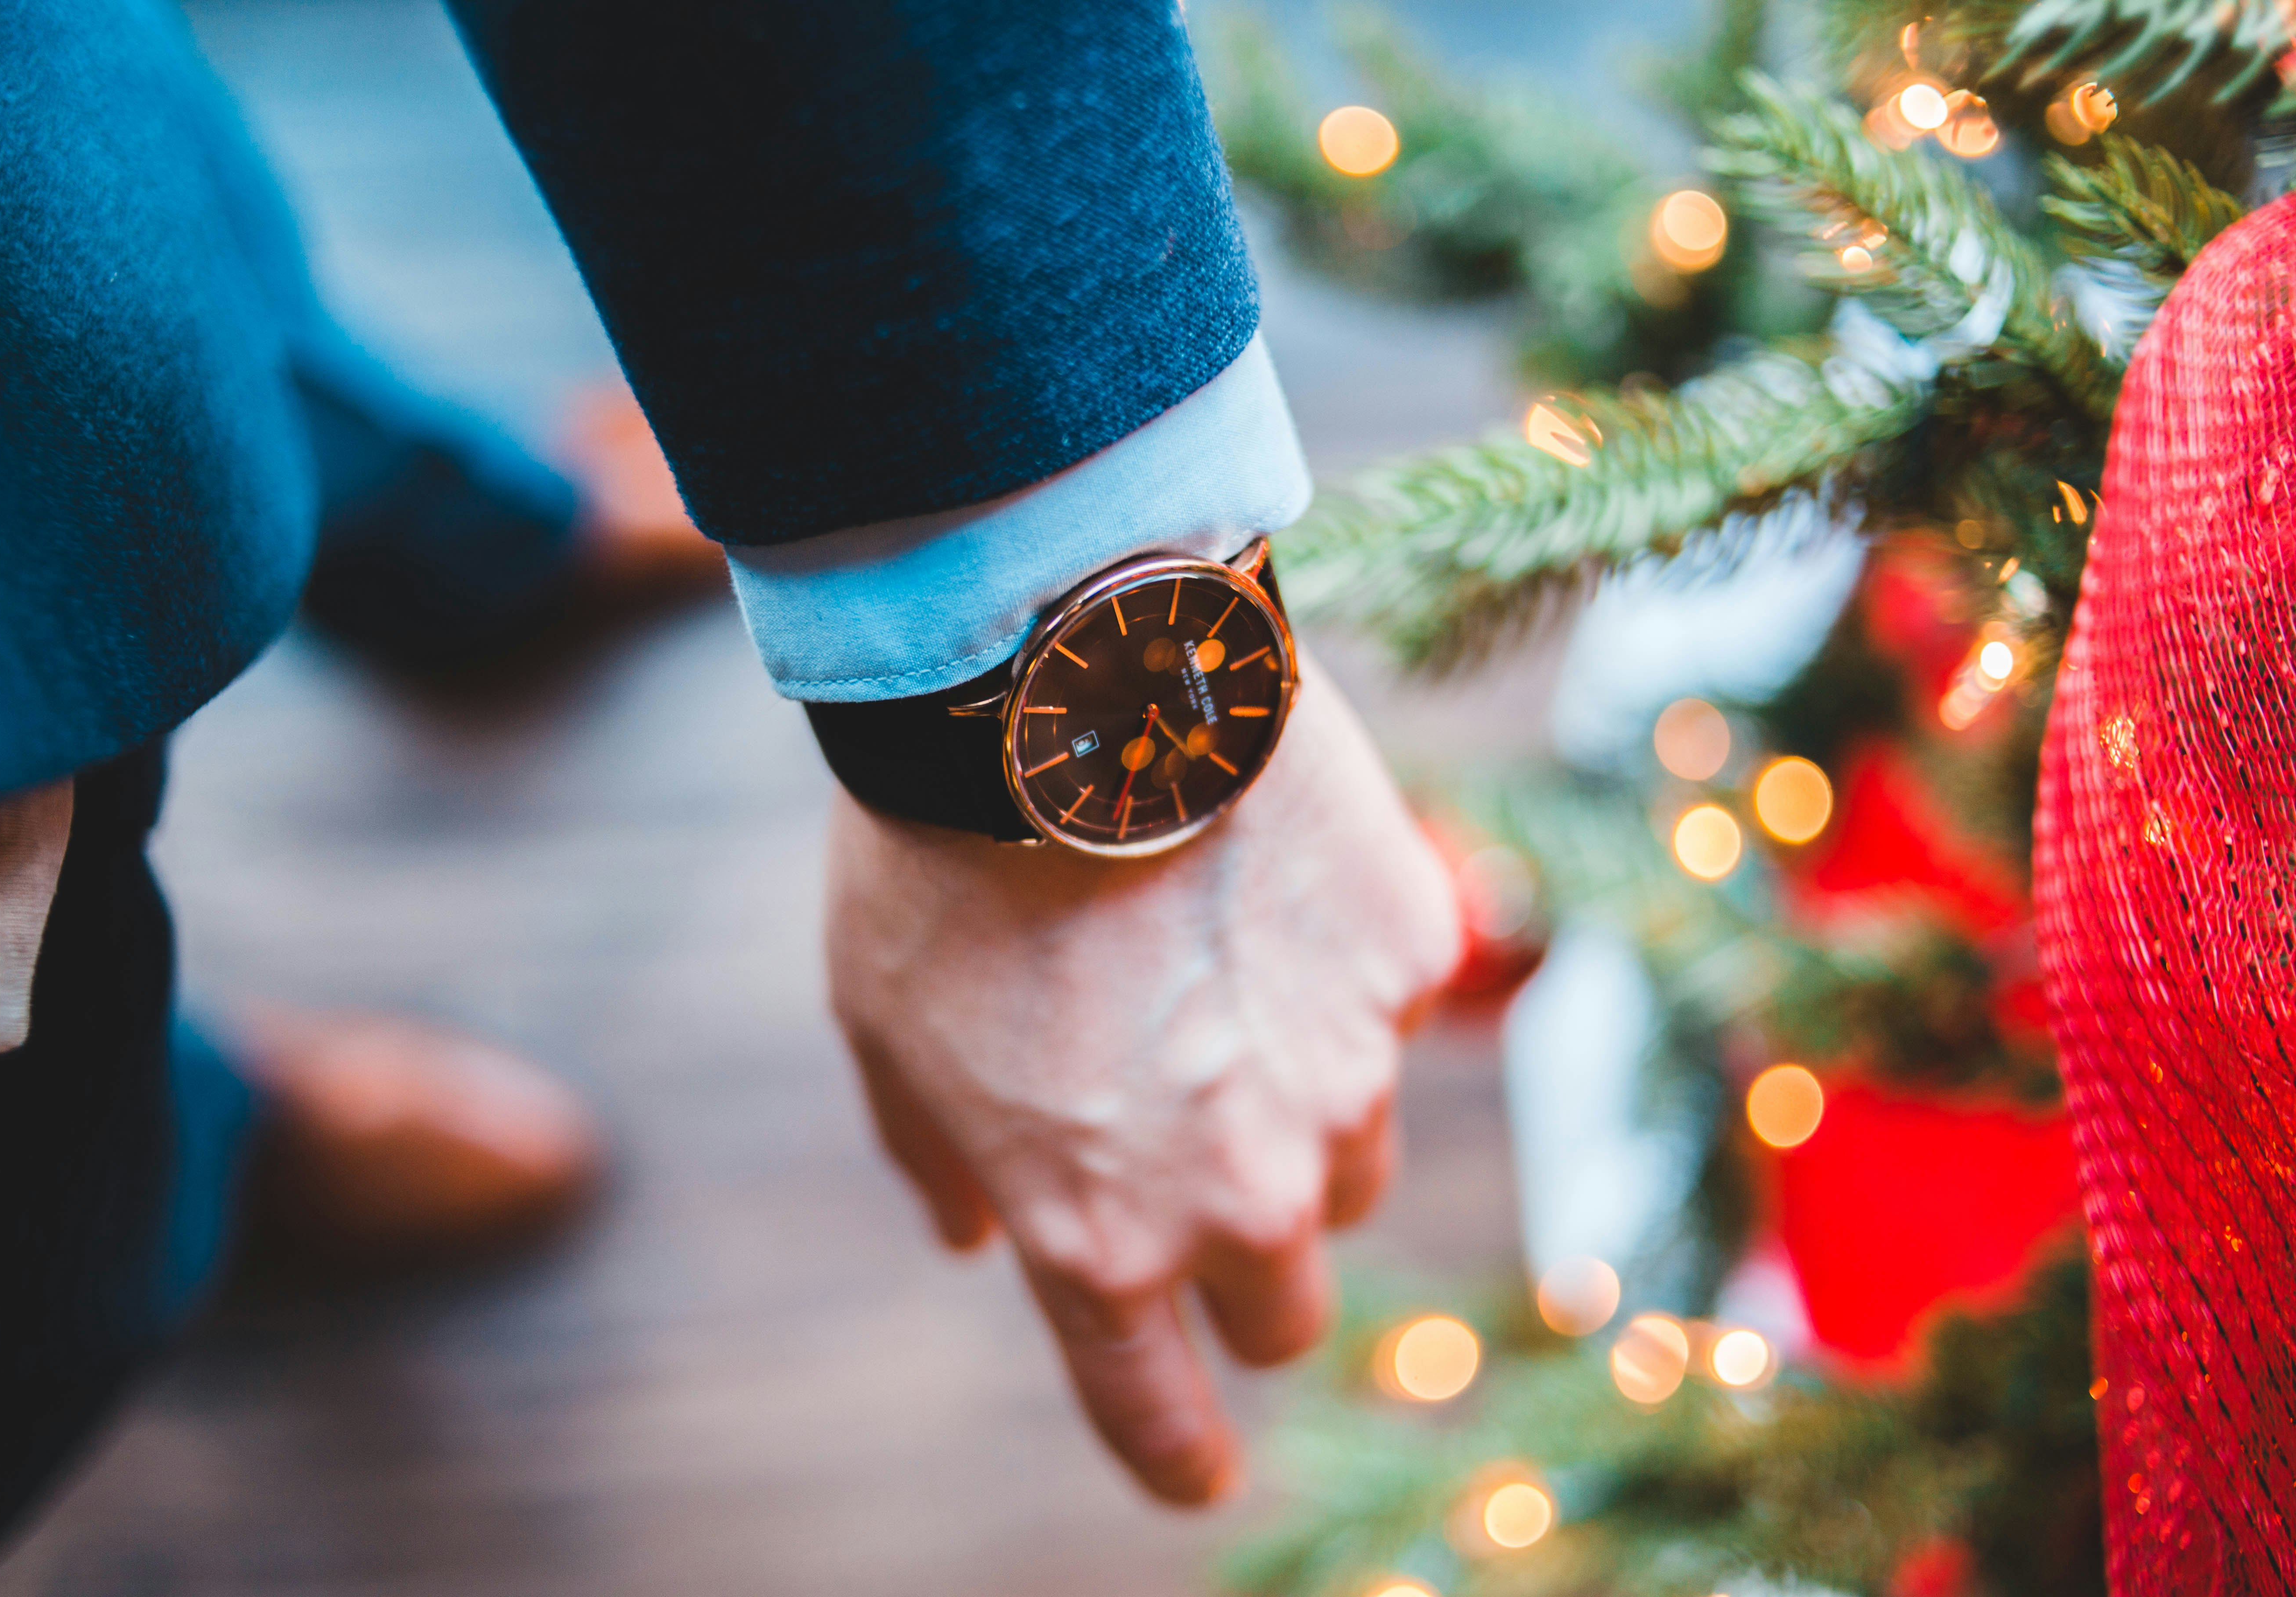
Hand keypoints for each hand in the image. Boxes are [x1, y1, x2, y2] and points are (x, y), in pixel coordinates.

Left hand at [824, 664, 1459, 1503]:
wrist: (1058, 685)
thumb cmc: (941, 867)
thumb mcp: (887, 1035)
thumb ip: (941, 1161)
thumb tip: (973, 1237)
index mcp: (1097, 1232)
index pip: (1157, 1413)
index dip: (1179, 1453)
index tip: (1197, 1467)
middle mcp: (1238, 1187)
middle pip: (1286, 1305)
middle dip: (1247, 1266)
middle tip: (1201, 1167)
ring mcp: (1345, 1078)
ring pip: (1355, 1168)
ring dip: (1301, 1125)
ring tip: (1224, 998)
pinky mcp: (1408, 966)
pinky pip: (1391, 1018)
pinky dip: (1340, 986)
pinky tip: (1266, 891)